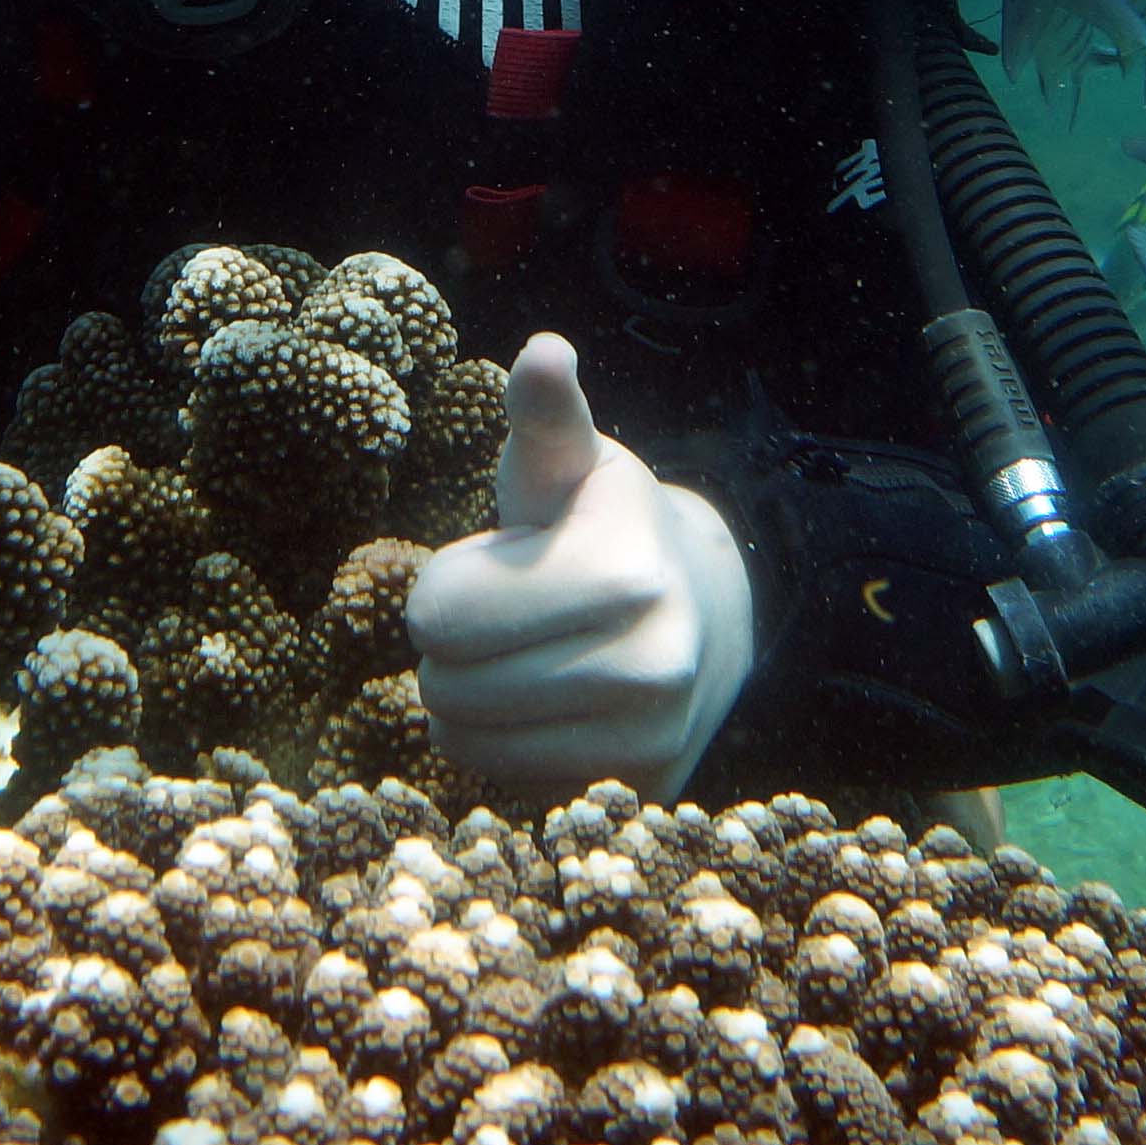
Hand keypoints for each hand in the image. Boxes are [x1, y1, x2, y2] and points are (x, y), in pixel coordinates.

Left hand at [408, 333, 755, 799]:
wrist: (706, 610)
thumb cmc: (601, 526)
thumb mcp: (571, 464)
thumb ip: (545, 416)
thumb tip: (543, 352)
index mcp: (625, 574)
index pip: (439, 616)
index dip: (444, 586)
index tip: (496, 566)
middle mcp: (651, 666)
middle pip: (445, 687)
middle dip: (452, 648)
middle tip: (509, 618)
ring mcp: (649, 741)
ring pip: (463, 744)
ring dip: (468, 703)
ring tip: (523, 658)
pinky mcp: (635, 792)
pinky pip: (503, 784)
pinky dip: (504, 749)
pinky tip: (548, 706)